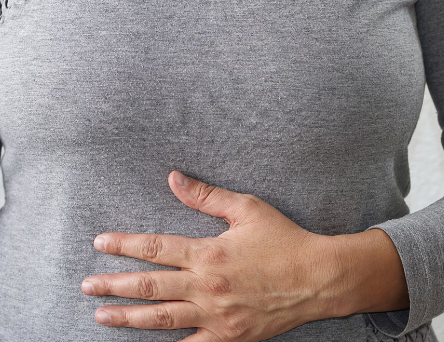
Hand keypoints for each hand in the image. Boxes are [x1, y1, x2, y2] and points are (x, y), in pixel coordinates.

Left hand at [80, 171, 350, 341]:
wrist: (318, 277)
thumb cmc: (283, 240)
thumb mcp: (246, 209)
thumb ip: (205, 196)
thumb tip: (174, 178)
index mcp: (208, 253)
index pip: (155, 247)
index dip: (124, 244)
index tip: (100, 243)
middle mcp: (206, 286)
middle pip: (150, 285)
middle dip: (115, 285)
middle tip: (87, 285)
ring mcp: (216, 315)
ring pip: (162, 318)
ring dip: (128, 317)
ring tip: (102, 315)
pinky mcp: (228, 336)